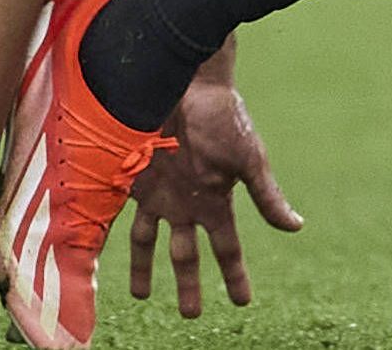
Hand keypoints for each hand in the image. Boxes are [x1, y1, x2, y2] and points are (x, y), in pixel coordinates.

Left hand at [127, 57, 303, 316]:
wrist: (186, 78)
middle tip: (191, 314)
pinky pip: (116, 214)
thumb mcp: (248, 158)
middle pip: (186, 253)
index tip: (243, 302)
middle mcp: (185, 201)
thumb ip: (266, 195)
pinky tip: (96, 254)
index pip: (227, 248)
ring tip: (141, 296)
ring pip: (148, 241)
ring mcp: (157, 191)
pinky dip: (108, 235)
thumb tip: (296, 227)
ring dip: (145, 269)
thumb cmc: (223, 115)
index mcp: (215, 199)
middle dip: (189, 284)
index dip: (235, 275)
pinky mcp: (131, 177)